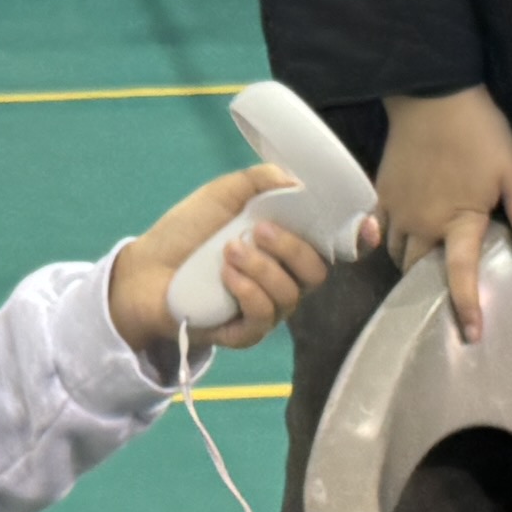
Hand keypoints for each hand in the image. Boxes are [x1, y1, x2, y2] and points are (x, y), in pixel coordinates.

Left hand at [111, 164, 361, 374]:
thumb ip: (259, 181)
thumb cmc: (187, 232)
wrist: (145, 268)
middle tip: (257, 230)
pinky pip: (264, 317)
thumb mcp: (223, 194)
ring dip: (262, 268)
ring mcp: (267, 308)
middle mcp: (284, 277)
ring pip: (291, 293)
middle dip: (292, 247)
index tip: (366, 225)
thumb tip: (295, 179)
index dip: (358, 238)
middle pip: (317, 271)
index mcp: (287, 244)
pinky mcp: (244, 332)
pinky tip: (226, 275)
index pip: (334, 244)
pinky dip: (248, 291)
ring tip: (229, 251)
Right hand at [375, 85, 511, 343]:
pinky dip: (389, 240)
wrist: (431, 95)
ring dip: (412, 262)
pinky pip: (379, 231)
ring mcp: (397, 210)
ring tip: (428, 259)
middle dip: (431, 282)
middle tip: (446, 281)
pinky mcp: (381, 194)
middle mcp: (422, 224)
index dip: (467, 306)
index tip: (470, 335)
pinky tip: (402, 235)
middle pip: (420, 270)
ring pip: (398, 254)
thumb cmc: (479, 132)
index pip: (460, 275)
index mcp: (458, 221)